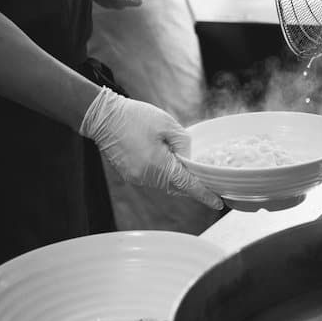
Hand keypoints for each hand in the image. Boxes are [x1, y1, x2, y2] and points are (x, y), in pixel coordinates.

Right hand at [80, 87, 222, 209]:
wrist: (104, 117)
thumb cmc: (135, 117)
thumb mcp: (167, 124)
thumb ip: (183, 143)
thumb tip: (189, 158)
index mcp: (158, 165)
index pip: (188, 185)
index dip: (204, 195)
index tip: (218, 203)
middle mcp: (147, 177)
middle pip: (177, 186)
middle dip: (191, 183)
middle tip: (205, 175)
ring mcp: (136, 178)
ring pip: (164, 183)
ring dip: (175, 175)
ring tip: (180, 158)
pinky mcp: (129, 175)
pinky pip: (152, 178)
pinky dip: (162, 172)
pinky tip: (163, 157)